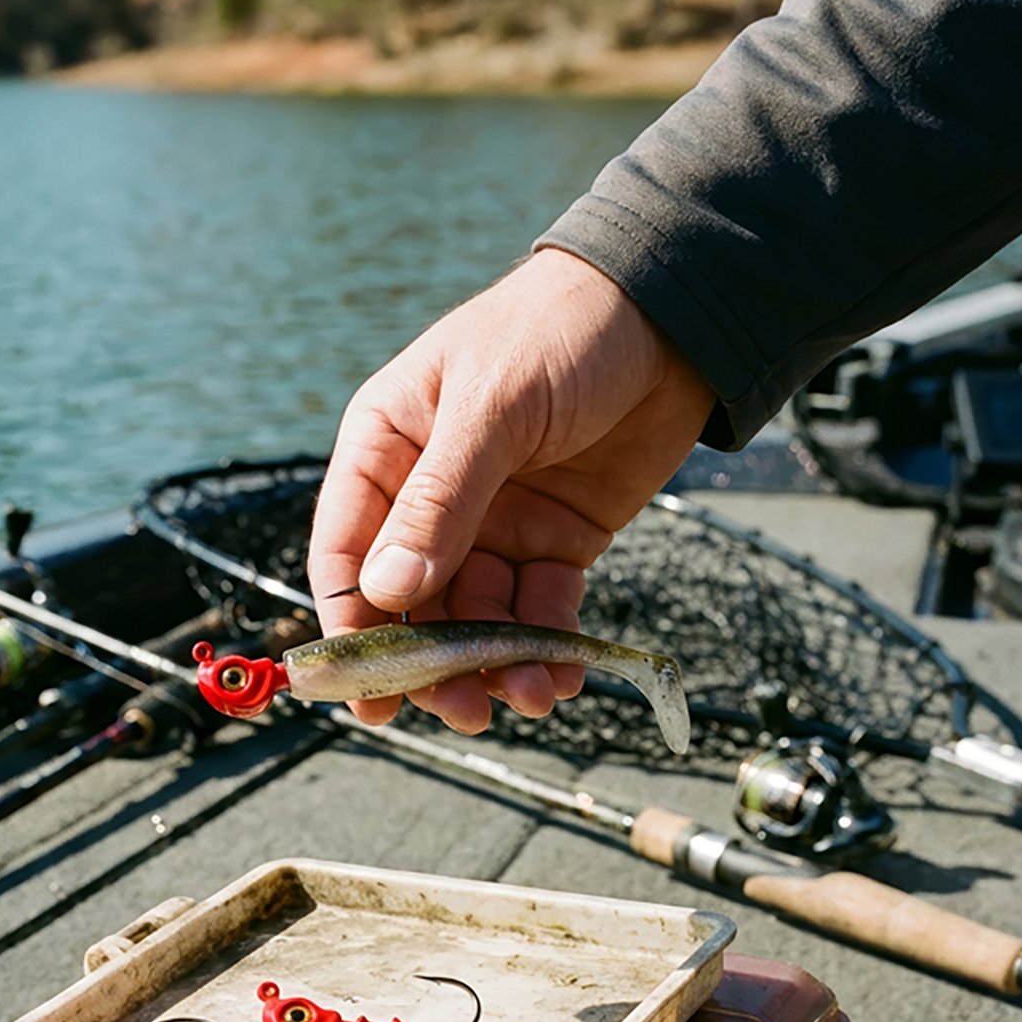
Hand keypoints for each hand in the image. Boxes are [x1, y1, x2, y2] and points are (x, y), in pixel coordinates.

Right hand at [309, 248, 714, 732]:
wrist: (674, 313)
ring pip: (475, 619)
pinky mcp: (554, 543)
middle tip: (461, 708)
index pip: (346, 554)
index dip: (352, 625)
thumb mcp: (493, 408)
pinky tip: (562, 675)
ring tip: (528, 694)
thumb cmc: (560, 329)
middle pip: (411, 605)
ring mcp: (493, 524)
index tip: (367, 690)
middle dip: (433, 662)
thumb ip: (440, 501)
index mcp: (387, 450)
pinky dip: (547, 647)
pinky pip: (539, 611)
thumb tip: (387, 591)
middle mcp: (430, 498)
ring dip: (495, 664)